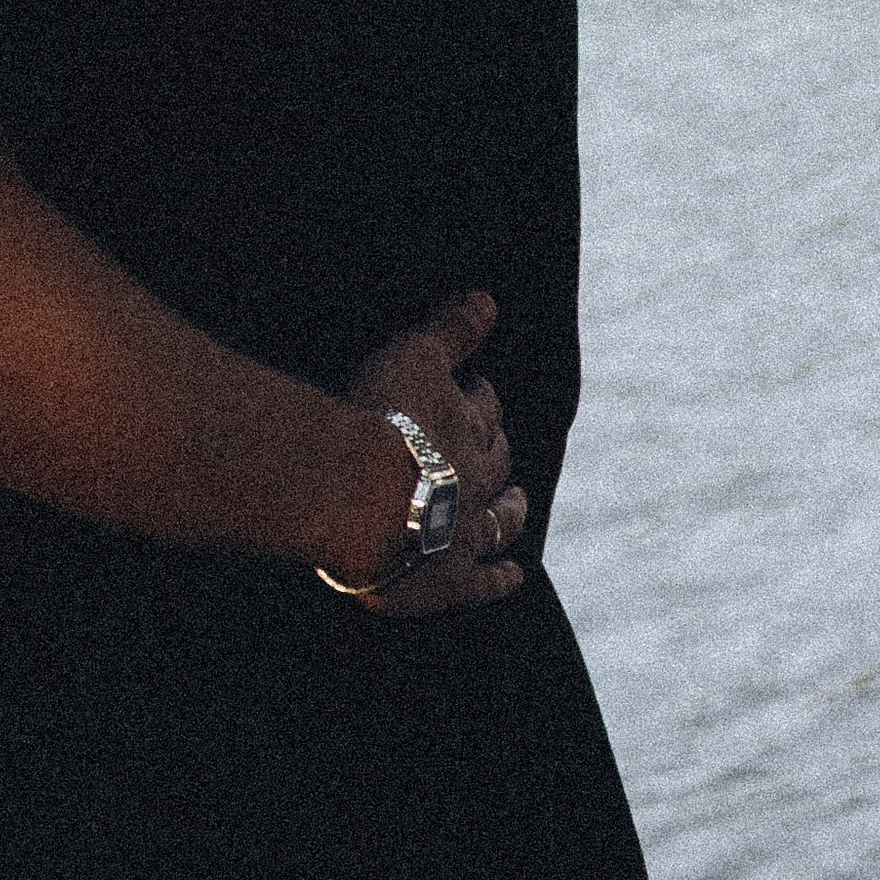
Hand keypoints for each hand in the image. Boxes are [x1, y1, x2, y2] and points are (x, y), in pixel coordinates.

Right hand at [342, 290, 527, 617]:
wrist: (360, 497)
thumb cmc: (381, 419)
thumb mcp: (415, 357)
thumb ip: (451, 330)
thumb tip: (488, 298)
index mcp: (466, 426)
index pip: (484, 408)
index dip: (482, 398)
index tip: (478, 390)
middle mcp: (476, 479)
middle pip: (497, 462)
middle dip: (501, 451)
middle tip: (500, 446)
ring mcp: (465, 531)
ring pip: (500, 521)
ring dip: (511, 511)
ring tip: (520, 504)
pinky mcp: (448, 580)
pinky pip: (484, 581)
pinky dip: (501, 578)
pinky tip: (515, 577)